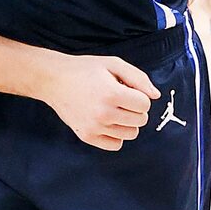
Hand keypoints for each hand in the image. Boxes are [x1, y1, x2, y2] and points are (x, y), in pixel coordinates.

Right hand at [43, 54, 157, 149]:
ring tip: (114, 110)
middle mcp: (103, 113)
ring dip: (128, 123)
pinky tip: (107, 122)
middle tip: (120, 100)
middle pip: (140, 120)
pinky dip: (116, 135)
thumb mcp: (113, 64)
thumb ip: (139, 78)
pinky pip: (116, 145)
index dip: (140, 96)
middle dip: (135, 109)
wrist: (54, 80)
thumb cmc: (86, 69)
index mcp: (112, 94)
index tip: (128, 90)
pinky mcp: (87, 136)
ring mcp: (94, 127)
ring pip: (131, 134)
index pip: (145, 105)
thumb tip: (156, 96)